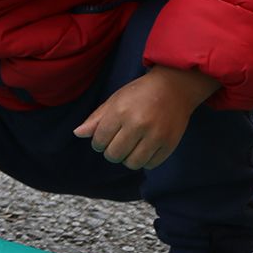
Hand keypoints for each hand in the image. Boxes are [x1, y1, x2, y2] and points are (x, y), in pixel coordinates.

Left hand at [72, 66, 219, 170]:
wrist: (175, 87)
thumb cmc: (140, 93)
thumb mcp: (115, 100)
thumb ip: (96, 118)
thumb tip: (77, 134)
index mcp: (120, 112)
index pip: (100, 140)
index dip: (98, 143)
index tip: (104, 139)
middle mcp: (138, 124)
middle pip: (114, 155)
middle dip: (111, 152)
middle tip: (117, 144)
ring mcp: (156, 135)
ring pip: (132, 163)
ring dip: (127, 159)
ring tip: (130, 148)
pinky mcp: (170, 143)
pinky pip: (150, 165)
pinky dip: (145, 161)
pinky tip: (144, 149)